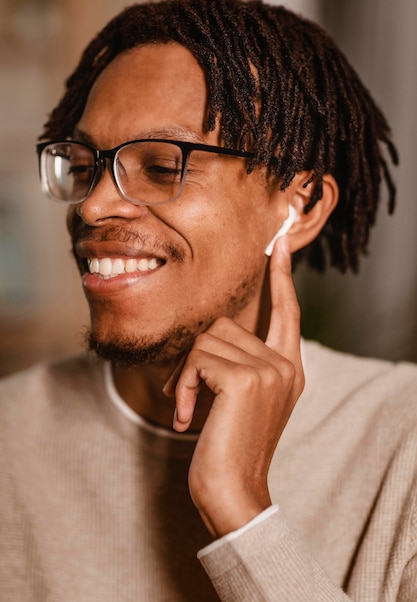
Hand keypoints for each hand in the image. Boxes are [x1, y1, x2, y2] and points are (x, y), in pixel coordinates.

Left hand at [166, 236, 304, 537]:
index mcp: (289, 368)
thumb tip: (215, 332)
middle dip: (195, 357)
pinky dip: (179, 386)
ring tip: (185, 409)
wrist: (233, 493)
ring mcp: (269, 370)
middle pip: (224, 326)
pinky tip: (185, 418)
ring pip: (206, 340)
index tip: (281, 245)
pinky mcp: (245, 378)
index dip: (282, 278)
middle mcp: (285, 365)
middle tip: (182, 395)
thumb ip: (242, 363)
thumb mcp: (243, 401)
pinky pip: (196, 359)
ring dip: (184, 374)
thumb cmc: (229, 448)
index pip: (287, 312)